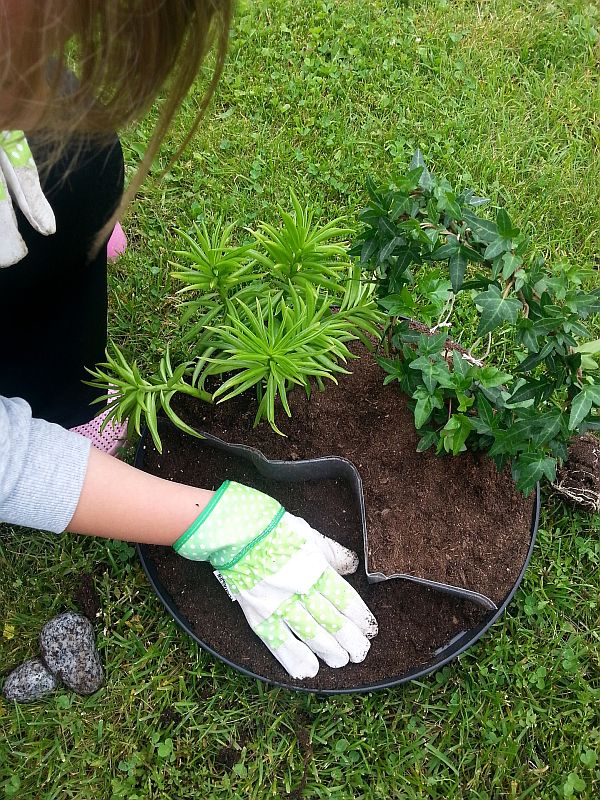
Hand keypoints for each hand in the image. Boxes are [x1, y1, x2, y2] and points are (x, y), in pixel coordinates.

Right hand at [174, 481, 377, 678]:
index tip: (369, 629)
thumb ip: (333, 554)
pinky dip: (293, 658)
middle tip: (360, 652)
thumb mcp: (310, 536)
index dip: (359, 617)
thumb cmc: (275, 529)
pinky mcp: (259, 614)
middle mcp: (300, 590)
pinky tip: (308, 670)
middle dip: (349, 639)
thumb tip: (352, 566)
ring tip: (341, 661)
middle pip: (331, 621)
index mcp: (315, 569)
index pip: (344, 599)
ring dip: (328, 650)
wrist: (237, 532)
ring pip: (310, 634)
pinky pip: (278, 641)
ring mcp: (278, 604)